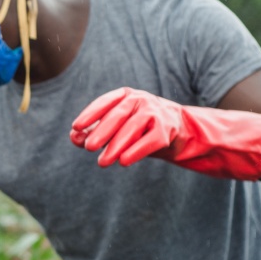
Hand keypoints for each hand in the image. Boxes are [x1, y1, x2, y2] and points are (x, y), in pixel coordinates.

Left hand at [69, 87, 260, 179]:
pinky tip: (124, 163)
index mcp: (129, 96)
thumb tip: (73, 138)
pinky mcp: (170, 130)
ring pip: (133, 128)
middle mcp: (143, 101)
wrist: (187, 136)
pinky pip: (151, 141)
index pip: (107, 101)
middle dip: (101, 132)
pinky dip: (137, 151)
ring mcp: (158, 113)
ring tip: (102, 162)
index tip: (75, 127)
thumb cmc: (145, 132)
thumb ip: (96, 132)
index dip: (91, 114)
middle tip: (87, 148)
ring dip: (116, 146)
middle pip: (119, 115)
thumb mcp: (121, 131)